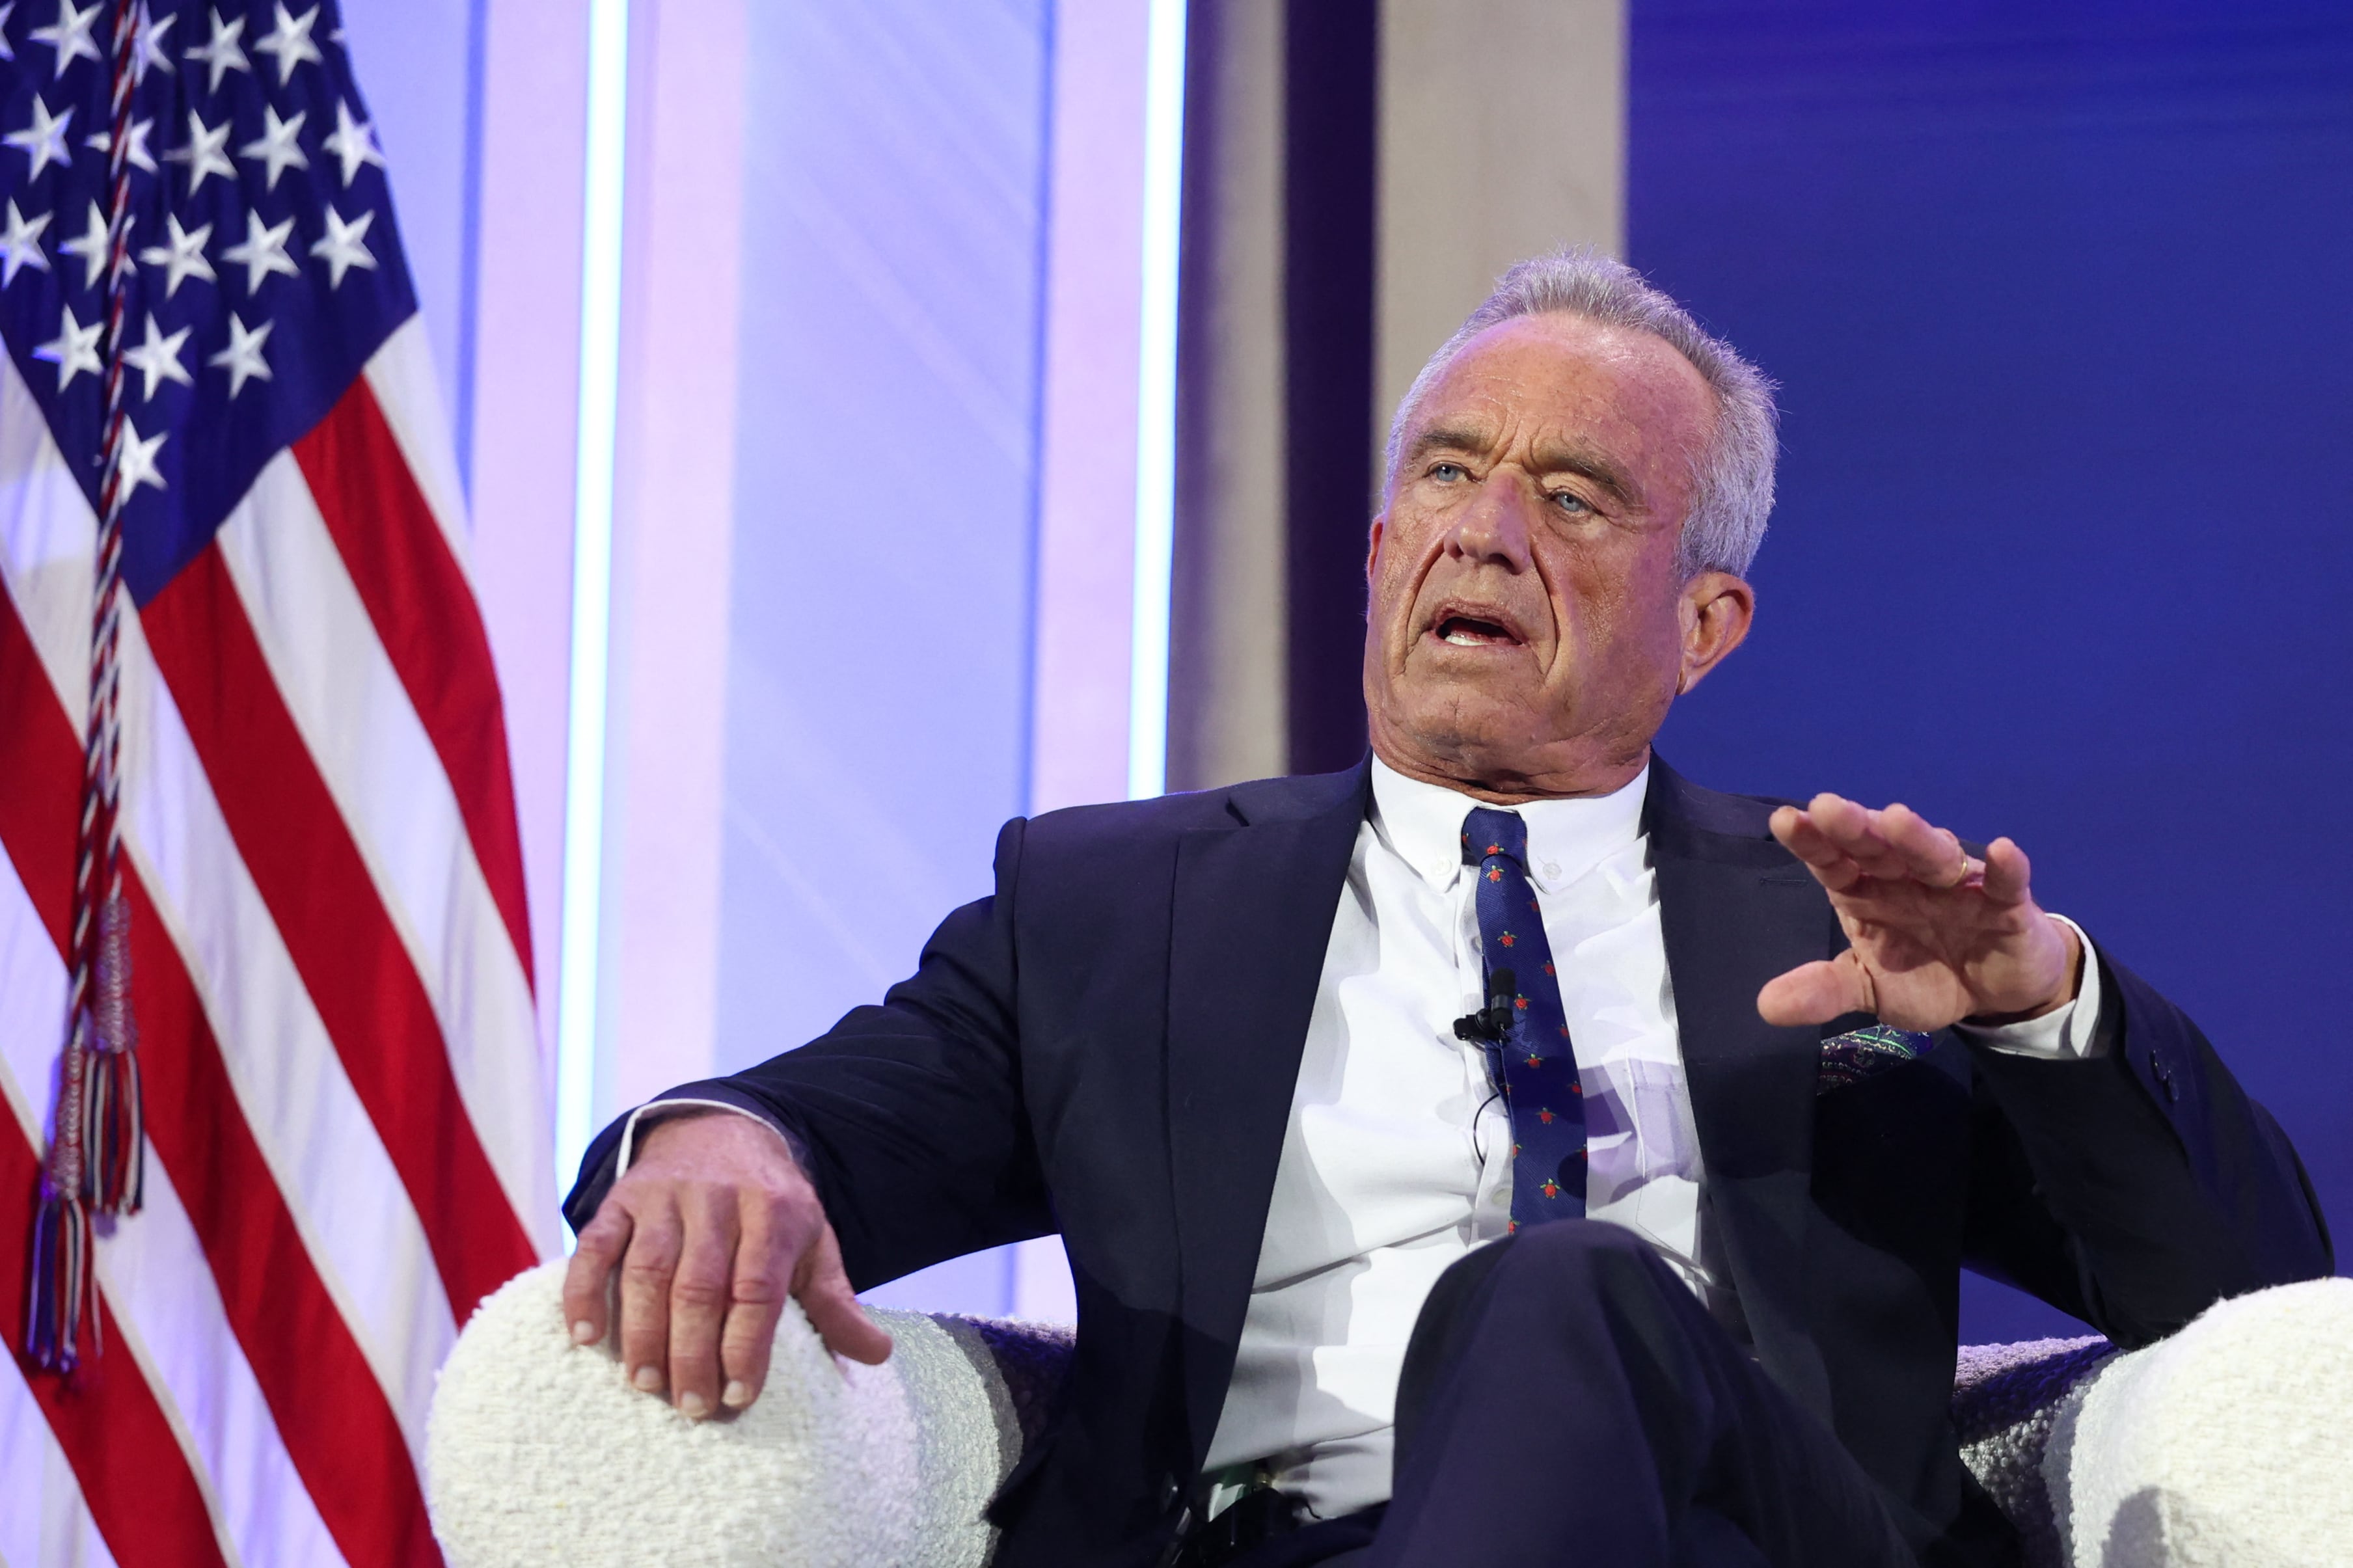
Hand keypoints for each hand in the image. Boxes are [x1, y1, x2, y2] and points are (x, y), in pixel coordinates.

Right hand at [560, 1110, 891, 1417]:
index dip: (747, 1346)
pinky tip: (586, 1336)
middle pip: (700, 1285)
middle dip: (693, 1354)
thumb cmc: (771, 1202)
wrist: (721, 1129)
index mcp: (772, 1211)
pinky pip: (596, 1244)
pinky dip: (584, 1290)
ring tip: (645, 1385)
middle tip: (691, 1406)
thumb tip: (876, 1354)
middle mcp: (717, 1200)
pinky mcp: (621, 1199)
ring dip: (642, 1332)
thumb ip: (835, 1299)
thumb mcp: (812, 1240)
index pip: (757, 1288)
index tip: (740, 1396)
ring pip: (647, 1269)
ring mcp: (664, 1197)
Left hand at [1759, 794, 2081, 1031]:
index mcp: (1865, 890)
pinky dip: (2005, 868)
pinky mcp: (2007, 903)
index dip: (1811, 842)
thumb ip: (1825, 991)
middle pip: (1878, 847)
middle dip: (1855, 828)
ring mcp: (1957, 885)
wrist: (1995, 994)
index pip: (1833, 861)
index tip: (1785, 821)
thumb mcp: (1869, 989)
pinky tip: (2003, 851)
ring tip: (1895, 820)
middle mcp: (1906, 877)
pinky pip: (2007, 883)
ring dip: (1917, 838)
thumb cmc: (1924, 975)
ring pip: (1935, 855)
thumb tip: (1765, 1007)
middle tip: (1829, 808)